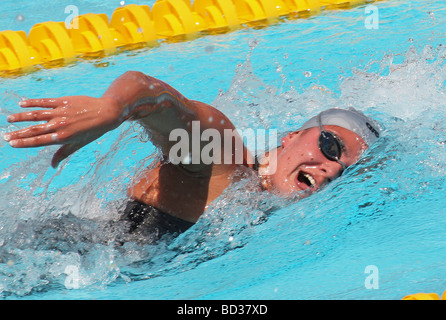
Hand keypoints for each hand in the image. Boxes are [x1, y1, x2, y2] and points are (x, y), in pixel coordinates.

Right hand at [4, 96, 121, 167]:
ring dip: (21, 117)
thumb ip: (63, 153)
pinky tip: (21, 104)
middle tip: (5, 136)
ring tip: (10, 119)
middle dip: (18, 133)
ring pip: (36, 115)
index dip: (24, 143)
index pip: (39, 141)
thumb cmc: (93, 131)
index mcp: (63, 137)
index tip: (12, 144)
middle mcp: (60, 125)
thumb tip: (52, 166)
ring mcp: (61, 112)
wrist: (106, 113)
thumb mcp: (79, 144)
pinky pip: (45, 102)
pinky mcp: (63, 101)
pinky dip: (33, 102)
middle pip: (34, 130)